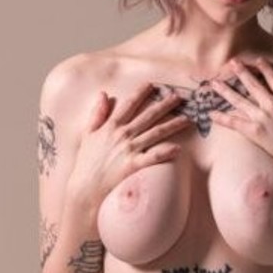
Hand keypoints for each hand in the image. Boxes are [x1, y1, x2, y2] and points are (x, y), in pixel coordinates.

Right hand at [69, 80, 192, 204]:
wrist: (84, 187)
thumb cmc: (86, 162)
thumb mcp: (88, 134)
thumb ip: (97, 113)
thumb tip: (103, 94)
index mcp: (111, 125)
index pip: (129, 104)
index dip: (141, 93)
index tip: (152, 85)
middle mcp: (122, 135)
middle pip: (148, 116)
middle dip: (164, 105)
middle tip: (179, 97)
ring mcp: (129, 150)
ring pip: (155, 133)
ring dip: (173, 125)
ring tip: (187, 120)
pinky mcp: (133, 165)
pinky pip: (153, 157)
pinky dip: (165, 152)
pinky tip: (178, 149)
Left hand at [208, 57, 272, 178]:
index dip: (264, 68)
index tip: (256, 61)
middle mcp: (272, 104)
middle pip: (252, 85)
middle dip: (241, 72)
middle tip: (231, 63)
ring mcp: (262, 118)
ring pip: (240, 101)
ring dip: (226, 91)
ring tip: (214, 83)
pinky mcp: (255, 132)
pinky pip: (235, 124)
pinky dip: (223, 119)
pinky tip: (211, 113)